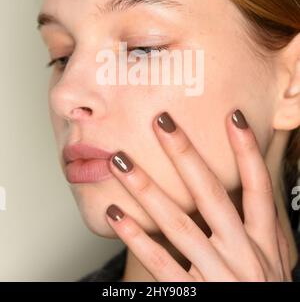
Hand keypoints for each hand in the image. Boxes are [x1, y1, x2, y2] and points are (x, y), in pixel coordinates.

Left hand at [105, 109, 291, 281]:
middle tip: (161, 122)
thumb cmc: (265, 295)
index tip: (231, 116)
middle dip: (185, 154)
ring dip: (146, 189)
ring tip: (120, 161)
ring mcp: (217, 273)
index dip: (247, 151)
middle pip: (211, 194)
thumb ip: (267, 228)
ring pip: (178, 223)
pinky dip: (136, 237)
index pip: (258, 187)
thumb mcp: (276, 262)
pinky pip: (160, 262)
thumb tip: (260, 191)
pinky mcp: (195, 293)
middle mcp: (241, 252)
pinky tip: (114, 213)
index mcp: (262, 241)